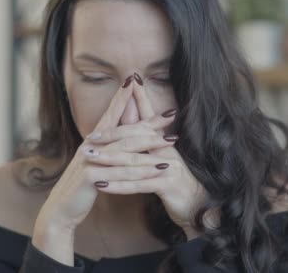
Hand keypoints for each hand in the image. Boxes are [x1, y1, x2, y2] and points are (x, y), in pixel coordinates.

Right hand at [33, 74, 175, 233]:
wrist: (61, 208)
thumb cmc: (82, 184)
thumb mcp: (95, 162)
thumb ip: (108, 147)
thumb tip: (122, 133)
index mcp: (93, 140)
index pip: (111, 114)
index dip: (122, 97)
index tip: (136, 80)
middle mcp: (91, 146)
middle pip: (124, 130)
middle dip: (149, 122)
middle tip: (171, 114)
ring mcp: (90, 160)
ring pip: (127, 151)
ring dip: (152, 147)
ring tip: (172, 142)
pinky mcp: (90, 177)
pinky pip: (122, 173)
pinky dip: (142, 172)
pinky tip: (158, 170)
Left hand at [84, 74, 218, 239]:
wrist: (198, 206)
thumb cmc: (175, 183)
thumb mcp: (163, 160)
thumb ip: (150, 141)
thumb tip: (136, 124)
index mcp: (165, 143)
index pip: (150, 117)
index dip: (140, 99)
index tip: (128, 82)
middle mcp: (168, 150)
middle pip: (137, 136)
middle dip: (112, 135)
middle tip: (90, 137)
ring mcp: (169, 166)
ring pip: (134, 160)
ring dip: (109, 159)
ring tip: (89, 158)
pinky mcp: (168, 185)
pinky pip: (138, 184)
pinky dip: (118, 185)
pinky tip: (101, 185)